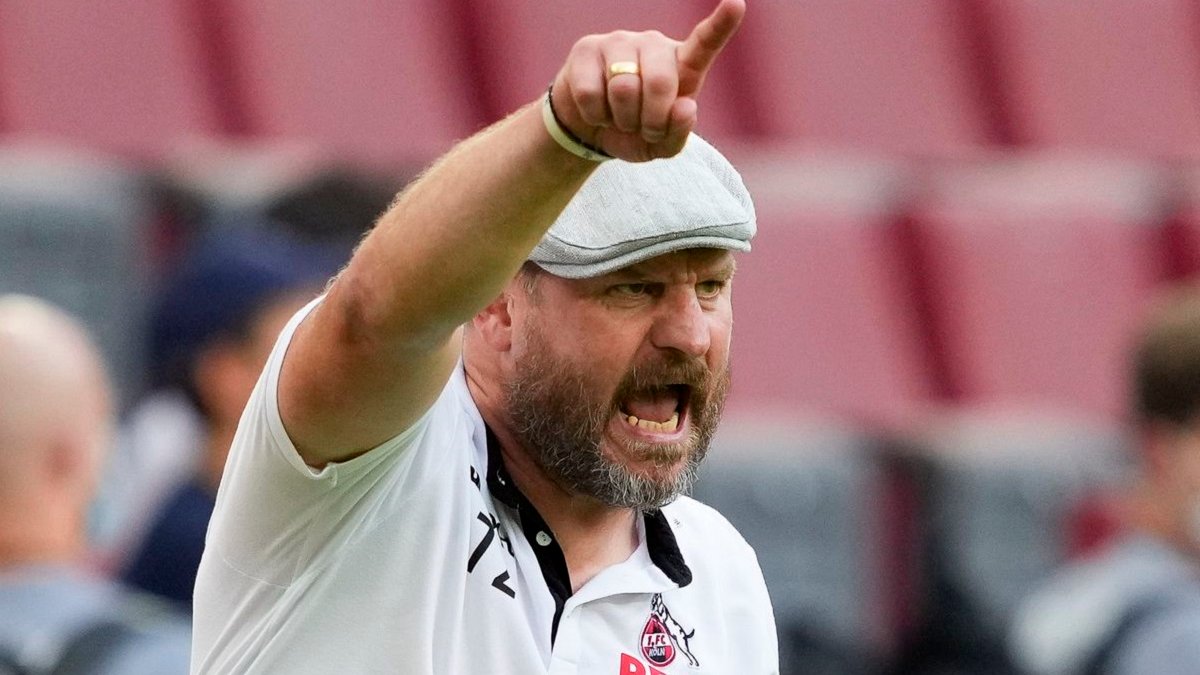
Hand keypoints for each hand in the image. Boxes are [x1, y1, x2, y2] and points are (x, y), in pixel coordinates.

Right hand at [549, 0, 745, 161]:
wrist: (588, 129)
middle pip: (660, 82)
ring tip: (620, 118)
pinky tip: (597, 110)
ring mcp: (619, 42)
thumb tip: (686, 107)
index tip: (736, 3)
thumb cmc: (634, 132)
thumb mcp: (660, 145)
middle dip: (651, 120)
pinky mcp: (587, 49)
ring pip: (623, 88)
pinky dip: (595, 116)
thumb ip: (679, 133)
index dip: (721, 24)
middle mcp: (654, 45)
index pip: (704, 43)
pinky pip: (591, 93)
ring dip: (622, 120)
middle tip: (644, 129)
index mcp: (682, 65)